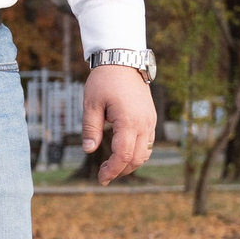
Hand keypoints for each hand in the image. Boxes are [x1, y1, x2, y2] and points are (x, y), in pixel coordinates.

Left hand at [82, 65, 157, 185]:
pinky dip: (136, 153)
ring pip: (145, 153)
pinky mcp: (151, 118)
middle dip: (120, 171)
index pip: (123, 155)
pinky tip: (122, 155)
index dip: (112, 170)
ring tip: (112, 168)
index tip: (101, 178)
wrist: (123, 60)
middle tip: (103, 176)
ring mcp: (150, 121)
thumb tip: (88, 150)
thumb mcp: (91, 104)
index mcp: (129, 121)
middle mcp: (145, 124)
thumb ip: (90, 128)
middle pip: (137, 158)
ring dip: (130, 164)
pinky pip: (148, 143)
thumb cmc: (104, 80)